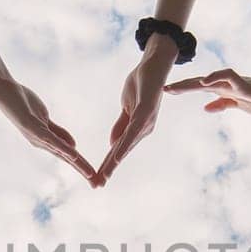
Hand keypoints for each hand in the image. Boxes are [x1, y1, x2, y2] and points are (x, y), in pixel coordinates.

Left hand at [0, 77, 96, 183]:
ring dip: (76, 163)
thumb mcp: (45, 118)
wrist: (3, 89)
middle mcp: (40, 142)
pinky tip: (73, 154)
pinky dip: (62, 147)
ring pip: (60, 152)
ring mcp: (35, 135)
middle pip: (67, 159)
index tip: (96, 178)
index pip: (68, 156)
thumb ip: (59, 133)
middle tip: (98, 184)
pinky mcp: (31, 126)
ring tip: (90, 173)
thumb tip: (74, 146)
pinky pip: (49, 139)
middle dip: (83, 171)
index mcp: (44, 140)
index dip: (82, 166)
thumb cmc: (22, 103)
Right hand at [97, 47, 173, 182]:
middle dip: (108, 169)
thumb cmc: (141, 84)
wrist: (154, 65)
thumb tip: (113, 144)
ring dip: (114, 161)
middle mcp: (143, 129)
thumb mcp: (126, 107)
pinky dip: (124, 144)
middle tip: (96, 186)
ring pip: (126, 145)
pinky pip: (132, 131)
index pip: (119, 149)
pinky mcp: (146, 112)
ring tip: (103, 176)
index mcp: (137, 128)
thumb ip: (121, 126)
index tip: (97, 179)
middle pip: (122, 152)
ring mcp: (146, 122)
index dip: (108, 164)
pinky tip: (117, 155)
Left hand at [163, 67, 250, 116]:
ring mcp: (234, 83)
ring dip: (191, 83)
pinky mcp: (244, 83)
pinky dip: (216, 77)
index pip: (198, 88)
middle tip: (162, 89)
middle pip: (198, 83)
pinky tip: (204, 81)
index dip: (183, 88)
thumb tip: (205, 108)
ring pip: (208, 79)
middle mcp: (225, 84)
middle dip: (181, 86)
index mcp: (223, 90)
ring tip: (175, 88)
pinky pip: (228, 77)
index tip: (166, 91)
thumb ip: (222, 104)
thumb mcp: (238, 105)